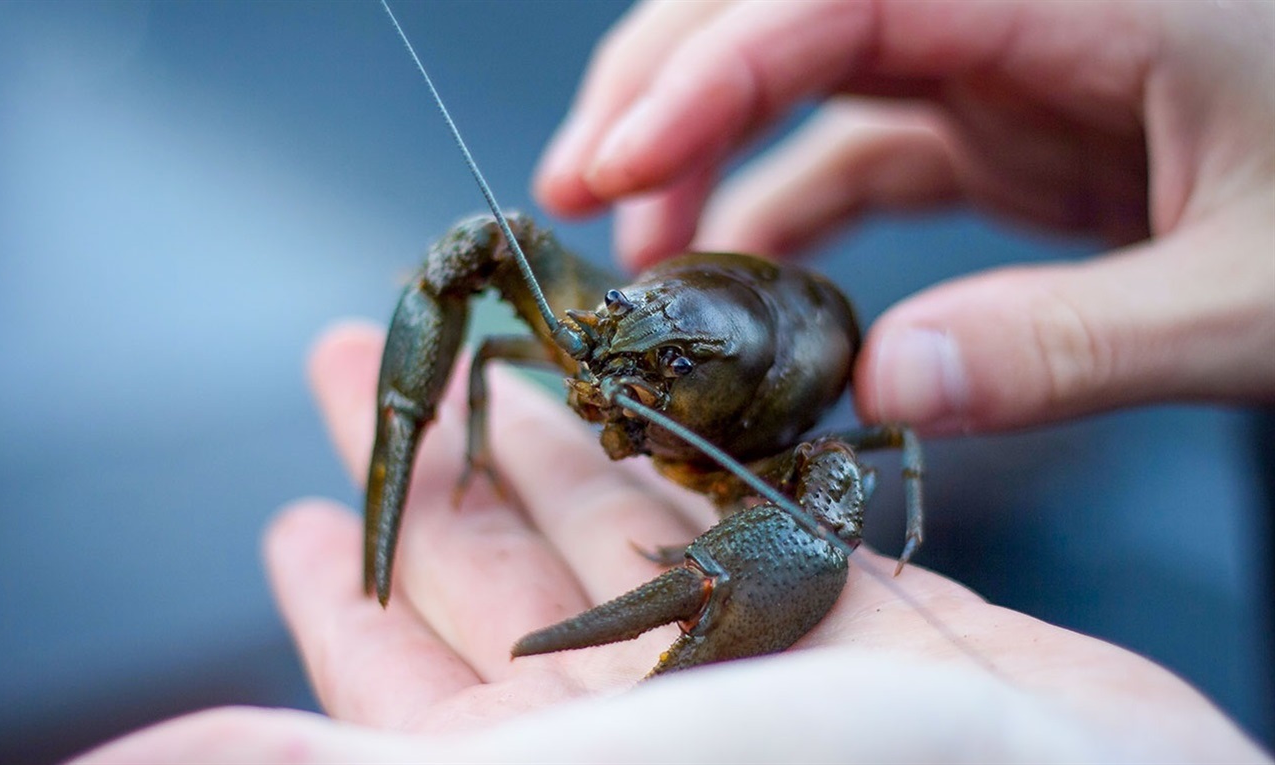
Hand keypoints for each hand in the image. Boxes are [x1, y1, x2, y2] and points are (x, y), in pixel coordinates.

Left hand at [72, 322, 1265, 762]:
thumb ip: (366, 760)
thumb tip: (143, 759)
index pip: (406, 687)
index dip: (346, 603)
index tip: (292, 518)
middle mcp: (646, 729)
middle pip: (503, 588)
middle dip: (432, 481)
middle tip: (362, 377)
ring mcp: (756, 676)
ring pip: (623, 542)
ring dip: (550, 456)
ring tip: (495, 374)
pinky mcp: (862, 625)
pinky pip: (748, 534)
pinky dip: (690, 476)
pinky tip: (645, 425)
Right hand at [533, 0, 1274, 434]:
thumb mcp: (1257, 290)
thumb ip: (1074, 340)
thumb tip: (887, 386)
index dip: (706, 69)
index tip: (611, 168)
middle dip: (664, 86)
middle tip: (576, 194)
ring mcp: (997, 52)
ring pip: (798, 61)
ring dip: (704, 148)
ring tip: (640, 254)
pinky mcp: (996, 115)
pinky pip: (856, 145)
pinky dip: (784, 207)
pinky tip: (746, 285)